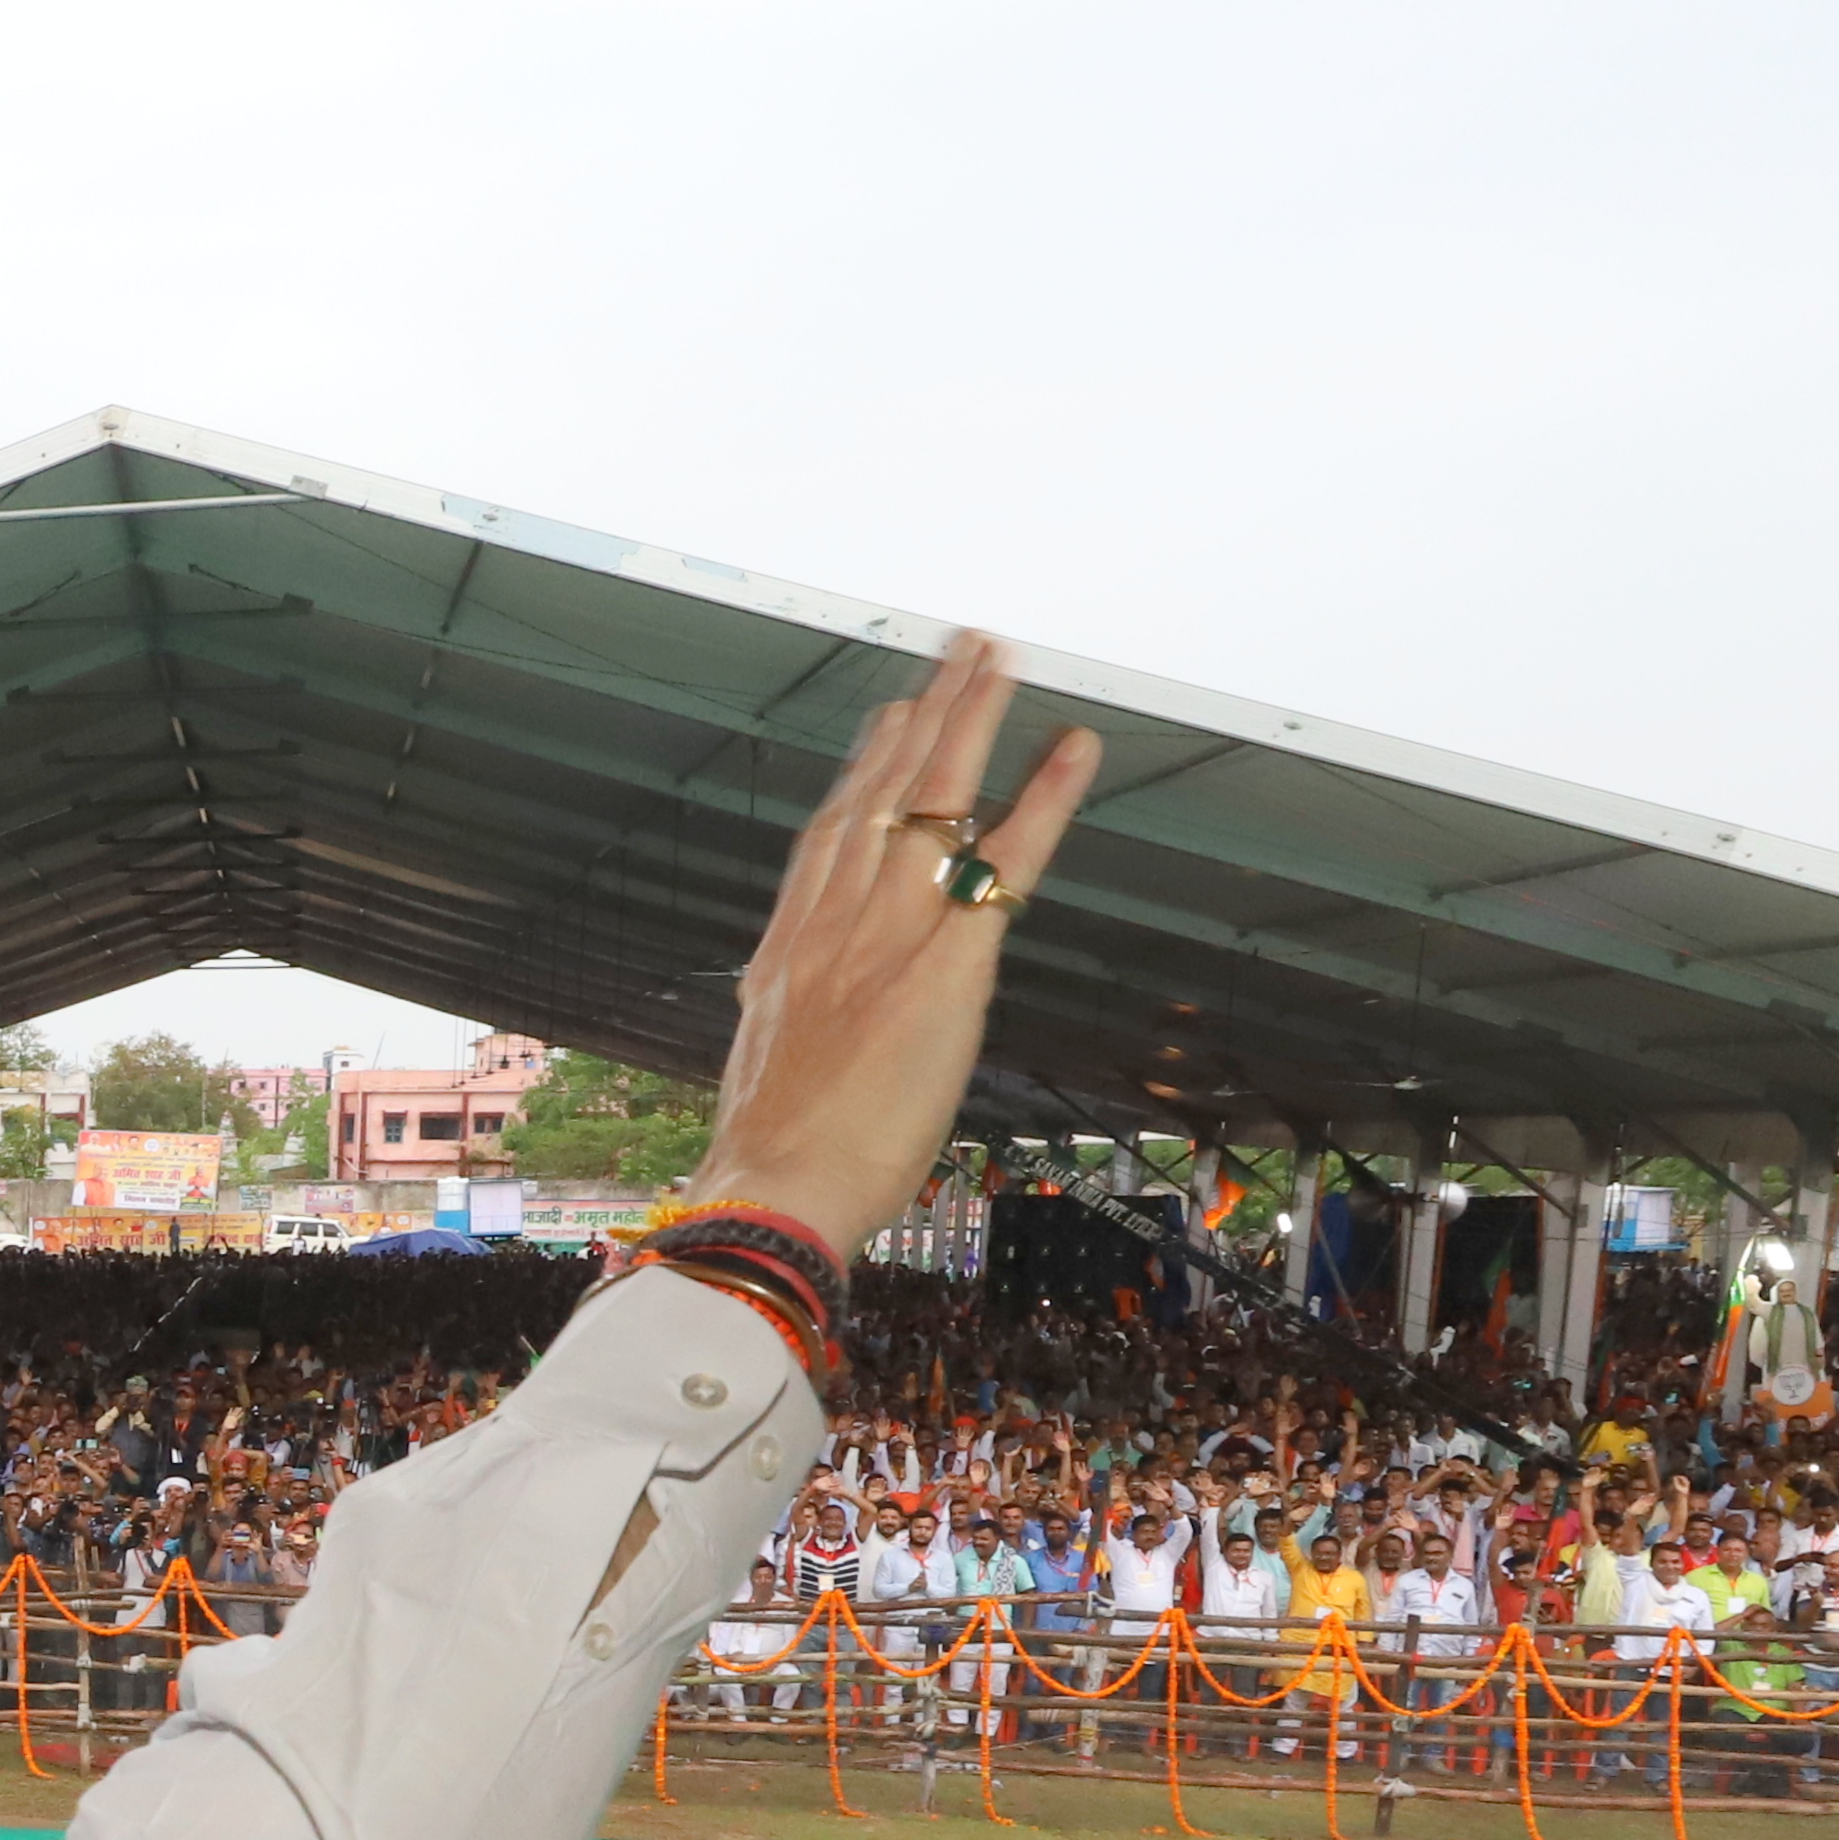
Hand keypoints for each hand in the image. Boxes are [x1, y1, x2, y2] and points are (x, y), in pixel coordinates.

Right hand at [685, 632, 1103, 1255]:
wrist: (774, 1187)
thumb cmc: (771, 1153)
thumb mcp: (764, 1063)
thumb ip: (787, 1014)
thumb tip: (790, 1011)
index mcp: (790, 948)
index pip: (834, 831)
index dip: (868, 766)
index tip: (891, 716)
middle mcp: (837, 922)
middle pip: (885, 792)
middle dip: (926, 714)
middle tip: (960, 652)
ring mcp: (891, 937)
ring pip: (938, 802)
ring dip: (975, 722)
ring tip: (1001, 663)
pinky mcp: (948, 968)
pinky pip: (1007, 865)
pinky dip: (1045, 801)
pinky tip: (1074, 751)